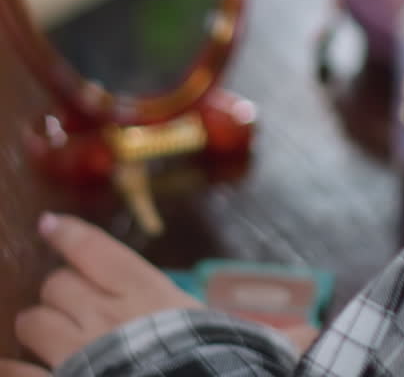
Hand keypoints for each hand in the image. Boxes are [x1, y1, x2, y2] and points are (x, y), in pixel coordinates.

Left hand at [7, 214, 199, 369]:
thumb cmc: (202, 353)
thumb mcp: (194, 316)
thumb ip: (162, 298)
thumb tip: (146, 287)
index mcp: (142, 291)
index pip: (91, 247)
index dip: (66, 233)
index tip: (48, 224)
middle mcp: (104, 314)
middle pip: (57, 283)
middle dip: (60, 292)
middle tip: (70, 304)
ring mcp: (77, 353)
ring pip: (33, 321)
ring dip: (37, 325)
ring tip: (46, 335)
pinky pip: (17, 372)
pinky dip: (13, 367)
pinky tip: (18, 364)